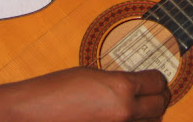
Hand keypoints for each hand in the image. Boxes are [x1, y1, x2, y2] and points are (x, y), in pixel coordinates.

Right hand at [15, 67, 170, 121]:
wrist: (32, 114)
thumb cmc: (55, 91)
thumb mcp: (91, 75)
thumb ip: (118, 81)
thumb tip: (137, 86)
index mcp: (121, 87)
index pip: (157, 82)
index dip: (158, 79)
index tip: (156, 79)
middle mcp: (124, 111)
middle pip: (160, 104)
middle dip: (160, 96)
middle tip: (158, 92)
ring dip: (150, 114)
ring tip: (144, 107)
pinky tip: (127, 119)